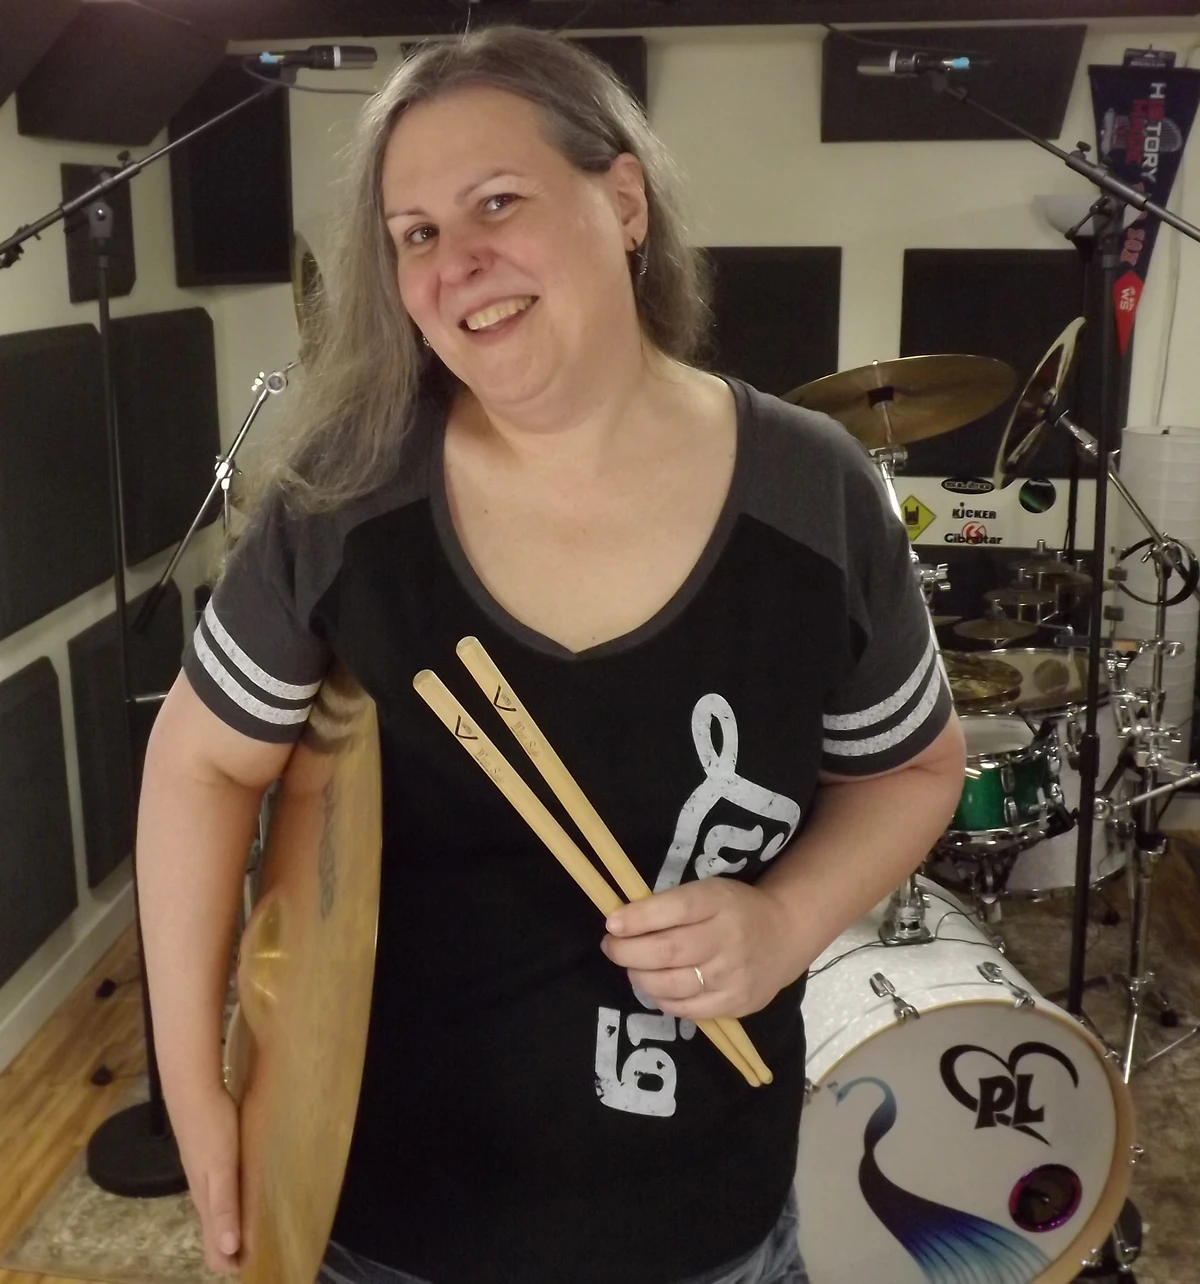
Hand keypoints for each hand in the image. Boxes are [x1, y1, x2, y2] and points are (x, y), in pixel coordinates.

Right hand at [171, 1084, 241, 1274]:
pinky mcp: (209, 1160)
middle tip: (262, 1258)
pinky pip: (221, 1194)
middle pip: (216, 1235)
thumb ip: (225, 1208)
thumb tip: (228, 1250)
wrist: (194, 1092)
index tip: (256, 1270)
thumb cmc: (212, 1130)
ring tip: (257, 1237)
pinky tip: (243, 1201)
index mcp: (208, 1201)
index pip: (215, 1247)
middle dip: (234, 1252)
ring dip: (234, 1231)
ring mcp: (204, 1177)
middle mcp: (204, 1194)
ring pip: (218, 1215)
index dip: (231, 1264)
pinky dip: (233, 1208)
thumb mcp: (221, 1170)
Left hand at [600, 878, 804, 1019]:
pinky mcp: (736, 1003)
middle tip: (612, 948)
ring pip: (673, 984)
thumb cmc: (734, 909)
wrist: (784, 935)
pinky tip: (655, 987)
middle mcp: (728, 939)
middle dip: (629, 952)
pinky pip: (687, 1009)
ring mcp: (733, 975)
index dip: (639, 918)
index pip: (675, 909)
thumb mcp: (708, 892)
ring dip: (640, 978)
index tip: (612, 924)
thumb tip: (621, 924)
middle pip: (669, 950)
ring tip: (632, 968)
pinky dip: (662, 999)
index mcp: (719, 902)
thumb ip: (670, 906)